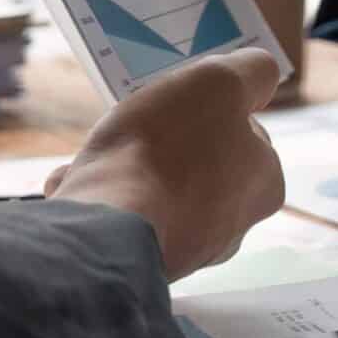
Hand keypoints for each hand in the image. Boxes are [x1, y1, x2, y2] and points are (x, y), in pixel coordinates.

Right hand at [46, 50, 286, 279]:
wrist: (107, 226)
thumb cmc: (167, 148)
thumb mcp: (220, 83)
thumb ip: (251, 72)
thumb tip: (262, 75)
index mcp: (264, 187)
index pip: (242, 135)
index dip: (206, 112)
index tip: (175, 106)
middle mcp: (232, 227)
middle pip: (190, 165)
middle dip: (154, 145)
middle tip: (128, 129)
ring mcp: (185, 251)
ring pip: (148, 193)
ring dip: (117, 171)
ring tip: (90, 161)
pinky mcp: (140, 264)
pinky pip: (118, 221)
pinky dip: (97, 201)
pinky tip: (73, 189)